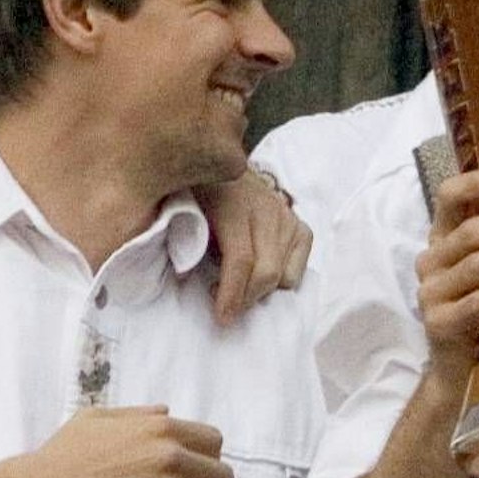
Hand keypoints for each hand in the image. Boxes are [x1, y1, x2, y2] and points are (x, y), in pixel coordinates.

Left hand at [197, 170, 313, 324]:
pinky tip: (258, 273)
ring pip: (284, 275)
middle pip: (267, 271)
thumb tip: (183, 276)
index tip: (221, 317)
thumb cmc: (193, 190)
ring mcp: (287, 217)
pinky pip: (298, 269)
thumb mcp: (178, 206)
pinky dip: (281, 280)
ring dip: (260, 291)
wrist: (218, 159)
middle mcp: (267, 209)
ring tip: (238, 285)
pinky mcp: (300, 226)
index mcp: (232, 203)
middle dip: (246, 299)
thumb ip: (184, 237)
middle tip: (226, 307)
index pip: (241, 259)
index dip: (231, 294)